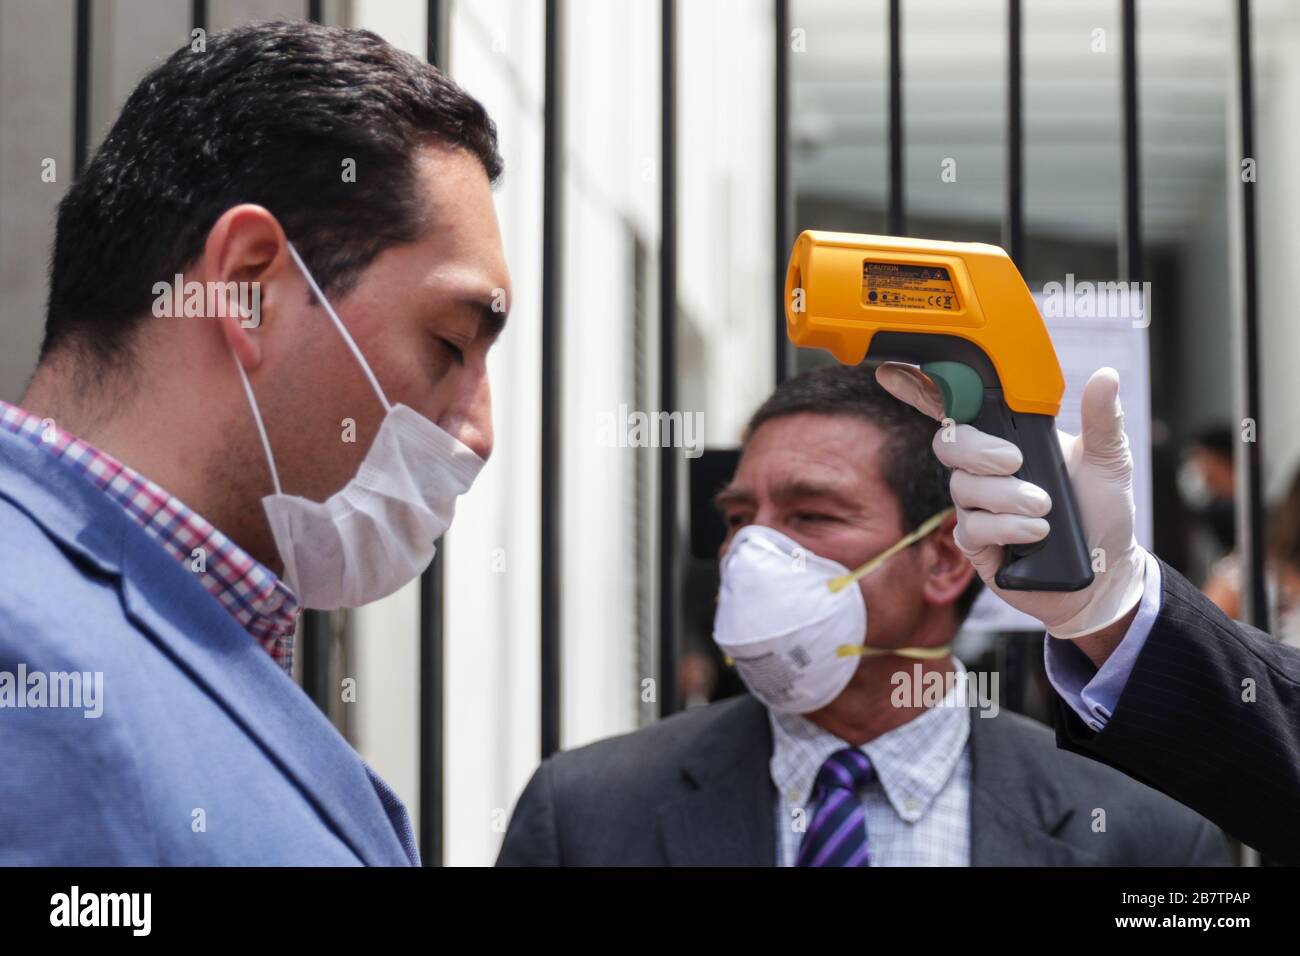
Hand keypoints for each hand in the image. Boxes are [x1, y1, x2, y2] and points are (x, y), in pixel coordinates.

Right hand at [876, 363, 1145, 639]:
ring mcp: (976, 506)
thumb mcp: (1109, 462)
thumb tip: (1106, 376)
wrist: (1104, 573)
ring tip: (1044, 508)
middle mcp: (985, 469)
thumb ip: (1102, 420)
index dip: (923, 388)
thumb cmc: (1102, 513)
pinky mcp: (976, 543)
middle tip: (1014, 462)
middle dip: (978, 451)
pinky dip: (1006, 527)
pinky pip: (972, 527)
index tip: (893, 372)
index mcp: (1010, 439)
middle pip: (949, 444)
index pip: (961, 408)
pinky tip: (1035, 532)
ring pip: (963, 488)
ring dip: (1005, 496)